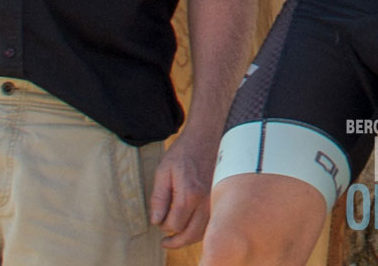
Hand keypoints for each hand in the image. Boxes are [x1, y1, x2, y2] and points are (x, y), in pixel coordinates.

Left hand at [148, 132, 213, 248]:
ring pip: (203, 232)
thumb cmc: (183, 151)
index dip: (163, 226)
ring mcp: (216, 201)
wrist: (206, 136)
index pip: (174, 225)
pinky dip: (201, 230)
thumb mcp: (163, 171)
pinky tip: (191, 226)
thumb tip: (156, 221)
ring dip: (189, 238)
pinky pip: (211, 223)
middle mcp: (206, 201)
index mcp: (189, 194)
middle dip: (175, 241)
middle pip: (190, 234)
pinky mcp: (221, 198)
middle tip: (165, 242)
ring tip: (177, 237)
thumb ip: (159, 198)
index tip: (159, 219)